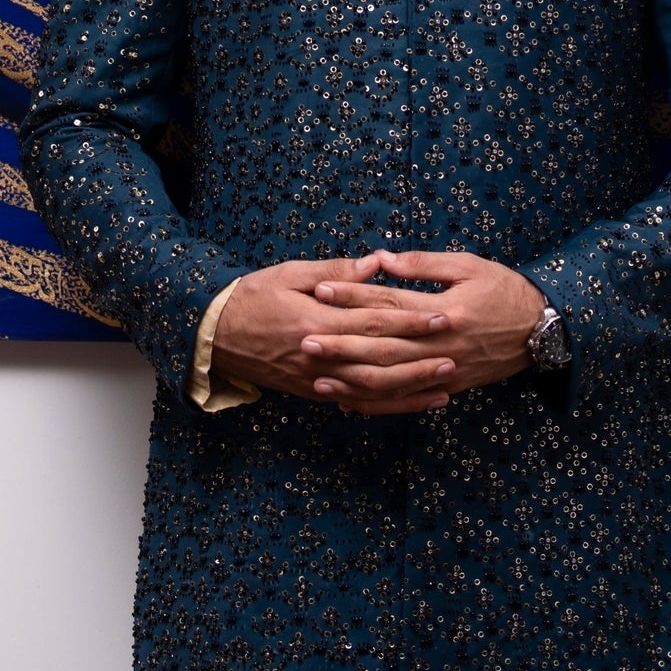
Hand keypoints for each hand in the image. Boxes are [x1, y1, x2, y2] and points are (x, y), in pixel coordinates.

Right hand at [212, 256, 458, 413]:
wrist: (214, 333)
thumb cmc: (253, 296)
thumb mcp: (291, 273)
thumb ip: (337, 271)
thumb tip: (377, 263)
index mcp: (317, 321)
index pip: (373, 322)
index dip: (410, 321)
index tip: (441, 316)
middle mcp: (321, 356)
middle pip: (380, 360)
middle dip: (421, 357)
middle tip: (456, 351)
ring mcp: (317, 380)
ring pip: (373, 390)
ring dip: (411, 388)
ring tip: (445, 384)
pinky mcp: (314, 394)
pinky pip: (357, 405)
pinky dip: (388, 407)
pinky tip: (413, 403)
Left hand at [299, 250, 544, 410]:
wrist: (543, 330)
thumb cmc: (504, 290)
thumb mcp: (467, 266)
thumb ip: (422, 264)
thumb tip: (381, 258)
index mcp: (443, 310)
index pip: (389, 303)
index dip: (353, 296)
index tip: (320, 290)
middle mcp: (440, 345)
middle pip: (382, 346)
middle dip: (341, 344)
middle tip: (305, 340)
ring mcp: (444, 371)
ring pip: (391, 380)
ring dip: (352, 379)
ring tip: (318, 375)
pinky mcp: (447, 387)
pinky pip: (406, 400)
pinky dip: (377, 403)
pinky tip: (350, 401)